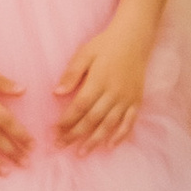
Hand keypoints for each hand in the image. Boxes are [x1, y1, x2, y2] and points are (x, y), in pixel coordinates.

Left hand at [54, 19, 150, 153]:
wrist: (135, 38)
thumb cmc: (105, 45)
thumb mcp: (84, 54)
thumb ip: (71, 74)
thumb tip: (56, 93)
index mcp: (98, 81)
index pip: (79, 107)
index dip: (66, 121)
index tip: (54, 131)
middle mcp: (114, 93)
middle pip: (92, 119)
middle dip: (75, 135)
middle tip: (61, 146)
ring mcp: (127, 98)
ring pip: (109, 125)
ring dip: (94, 140)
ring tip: (81, 152)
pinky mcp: (137, 100)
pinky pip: (129, 122)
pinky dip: (120, 136)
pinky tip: (109, 146)